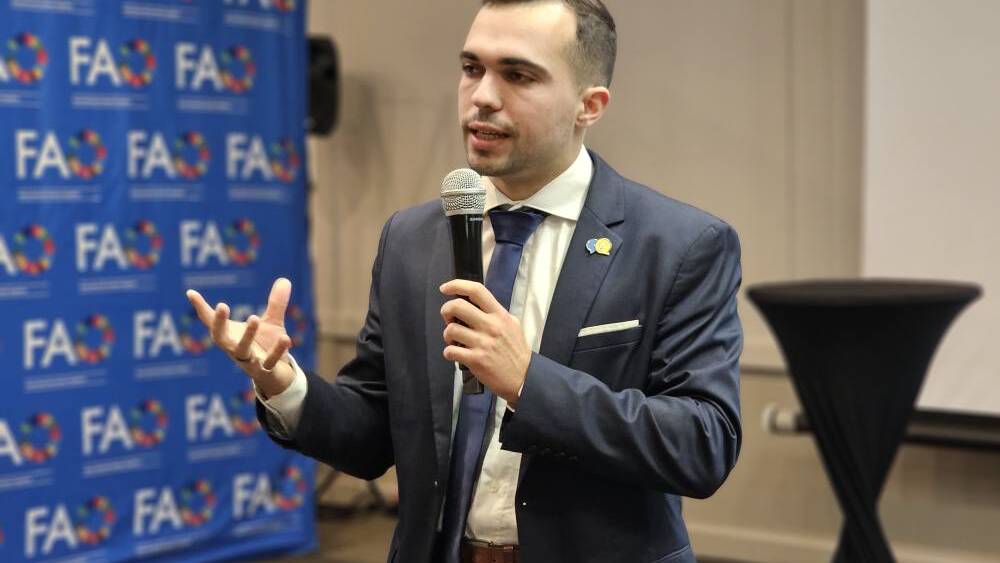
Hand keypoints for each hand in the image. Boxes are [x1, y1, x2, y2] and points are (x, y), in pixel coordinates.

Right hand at [186, 278, 295, 397]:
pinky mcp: (264, 371)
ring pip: (242, 350)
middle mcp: (234, 349)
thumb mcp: (271, 322)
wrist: (276, 374)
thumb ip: (276, 303)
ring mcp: (248, 361)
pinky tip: (286, 338)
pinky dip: (277, 351)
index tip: (191, 292)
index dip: (200, 308)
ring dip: (247, 335)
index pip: (212, 322)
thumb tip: (285, 280)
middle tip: (221, 305)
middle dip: (219, 323)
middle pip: (220, 338)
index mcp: (230, 336)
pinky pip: (269, 362)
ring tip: (254, 317)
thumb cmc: (265, 345)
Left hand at [440, 280, 529, 406]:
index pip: (477, 291)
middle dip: (446, 311)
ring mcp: (482, 343)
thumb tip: (476, 304)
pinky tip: (456, 354)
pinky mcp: (476, 360)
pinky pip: (451, 351)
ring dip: (447, 335)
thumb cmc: (516, 352)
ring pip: (451, 329)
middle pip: (457, 306)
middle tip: (449, 318)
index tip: (445, 288)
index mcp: (499, 315)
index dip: (457, 285)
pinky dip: (449, 352)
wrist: (523, 378)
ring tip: (454, 340)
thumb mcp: (513, 325)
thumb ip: (496, 313)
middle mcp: (491, 326)